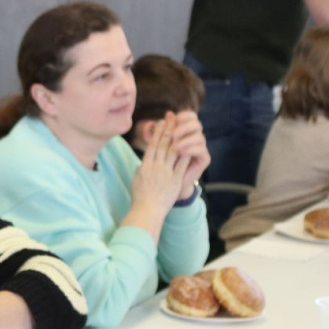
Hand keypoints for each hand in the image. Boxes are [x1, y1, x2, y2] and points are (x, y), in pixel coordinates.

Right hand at [127, 113, 187, 238]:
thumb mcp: (136, 181)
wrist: (146, 212)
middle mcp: (155, 167)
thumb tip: (141, 164)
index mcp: (144, 166)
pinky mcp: (175, 180)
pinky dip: (186, 152)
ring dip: (178, 137)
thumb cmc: (140, 199)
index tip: (162, 122)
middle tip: (173, 117)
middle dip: (169, 129)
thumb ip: (141, 170)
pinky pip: (181, 164)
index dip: (158, 132)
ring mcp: (165, 173)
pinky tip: (191, 143)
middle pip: (163, 144)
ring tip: (182, 126)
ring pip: (172, 151)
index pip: (152, 145)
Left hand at [168, 110, 210, 197]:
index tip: (172, 119)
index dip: (183, 115)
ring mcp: (201, 148)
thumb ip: (163, 133)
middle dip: (184, 126)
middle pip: (196, 124)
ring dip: (186, 139)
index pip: (190, 117)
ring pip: (199, 136)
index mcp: (186, 132)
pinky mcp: (204, 159)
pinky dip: (190, 149)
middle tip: (173, 134)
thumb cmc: (163, 165)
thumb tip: (166, 115)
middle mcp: (195, 138)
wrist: (168, 186)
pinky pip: (200, 150)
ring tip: (175, 146)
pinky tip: (180, 152)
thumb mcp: (160, 147)